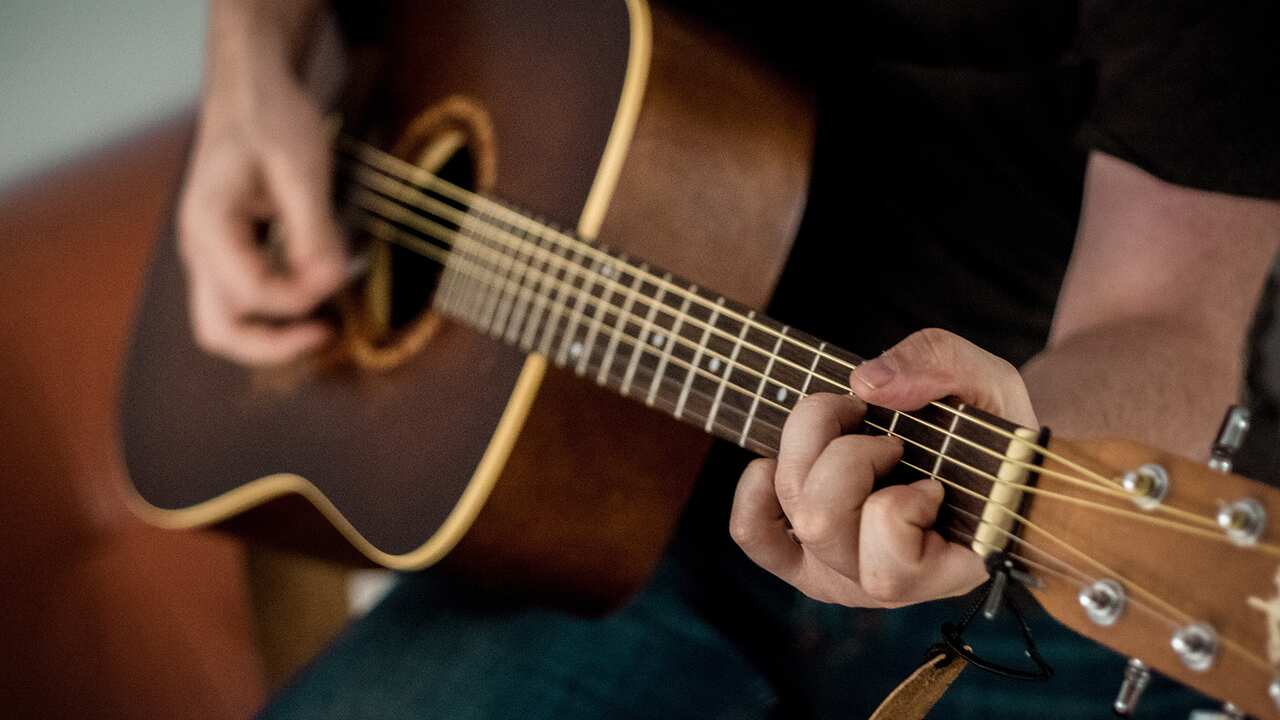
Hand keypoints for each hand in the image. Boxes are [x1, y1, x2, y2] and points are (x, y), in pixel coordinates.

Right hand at [178, 1, 346, 365]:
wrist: (249, 91)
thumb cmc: (271, 119)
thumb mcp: (301, 168)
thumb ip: (314, 230)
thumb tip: (329, 282)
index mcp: (209, 226)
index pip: (253, 294)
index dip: (302, 297)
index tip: (340, 274)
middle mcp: (199, 249)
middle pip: (219, 332)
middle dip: (274, 346)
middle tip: (326, 334)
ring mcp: (209, 255)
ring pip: (227, 324)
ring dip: (273, 335)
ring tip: (323, 324)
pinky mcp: (228, 254)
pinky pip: (242, 302)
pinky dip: (275, 313)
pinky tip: (313, 295)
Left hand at [729, 328, 1037, 607]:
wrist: (977, 452)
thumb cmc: (990, 427)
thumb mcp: (988, 383)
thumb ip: (941, 367)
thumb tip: (866, 383)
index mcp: (946, 570)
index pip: (892, 565)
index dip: (903, 504)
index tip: (934, 479)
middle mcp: (884, 585)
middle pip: (821, 523)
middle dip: (848, 454)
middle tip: (888, 437)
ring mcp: (838, 572)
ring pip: (793, 513)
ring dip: (810, 450)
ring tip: (849, 428)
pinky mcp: (802, 554)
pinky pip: (753, 532)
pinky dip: (755, 490)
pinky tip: (780, 459)